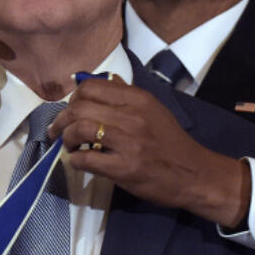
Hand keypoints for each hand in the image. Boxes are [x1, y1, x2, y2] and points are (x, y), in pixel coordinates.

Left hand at [47, 77, 250, 227]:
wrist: (194, 174)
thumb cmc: (170, 142)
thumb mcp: (154, 109)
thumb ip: (128, 94)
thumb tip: (104, 80)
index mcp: (138, 99)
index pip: (91, 87)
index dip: (73, 98)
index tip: (71, 110)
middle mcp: (132, 116)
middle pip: (80, 107)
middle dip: (62, 119)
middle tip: (59, 130)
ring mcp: (128, 142)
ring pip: (79, 129)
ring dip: (66, 138)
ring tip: (68, 146)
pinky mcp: (124, 168)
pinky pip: (86, 159)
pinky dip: (75, 160)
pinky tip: (78, 161)